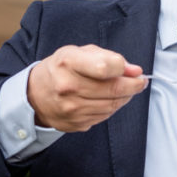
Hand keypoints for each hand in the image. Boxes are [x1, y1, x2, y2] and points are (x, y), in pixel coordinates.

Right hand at [27, 44, 146, 132]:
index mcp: (68, 63)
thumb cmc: (61, 69)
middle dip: (134, 85)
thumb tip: (134, 71)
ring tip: (127, 89)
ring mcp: (71, 108)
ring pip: (112, 105)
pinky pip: (105, 116)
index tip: (134, 70)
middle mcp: (67, 87)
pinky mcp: (75, 123)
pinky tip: (111, 99)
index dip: (124, 69)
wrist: (35, 94)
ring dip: (126, 97)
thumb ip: (109, 57)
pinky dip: (113, 107)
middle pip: (113, 89)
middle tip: (140, 81)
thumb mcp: (80, 52)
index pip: (105, 67)